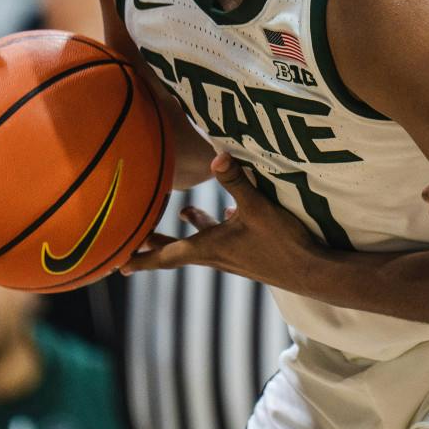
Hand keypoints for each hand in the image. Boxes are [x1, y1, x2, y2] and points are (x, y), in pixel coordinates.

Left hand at [121, 154, 316, 283]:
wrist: (311, 272)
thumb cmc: (282, 244)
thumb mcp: (258, 208)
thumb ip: (236, 181)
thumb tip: (216, 155)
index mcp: (209, 248)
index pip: (166, 254)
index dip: (141, 258)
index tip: (117, 264)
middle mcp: (215, 255)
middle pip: (176, 249)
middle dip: (154, 241)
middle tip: (131, 240)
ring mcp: (232, 256)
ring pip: (201, 241)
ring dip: (188, 228)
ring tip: (182, 210)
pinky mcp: (248, 253)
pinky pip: (223, 238)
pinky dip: (217, 225)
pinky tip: (228, 210)